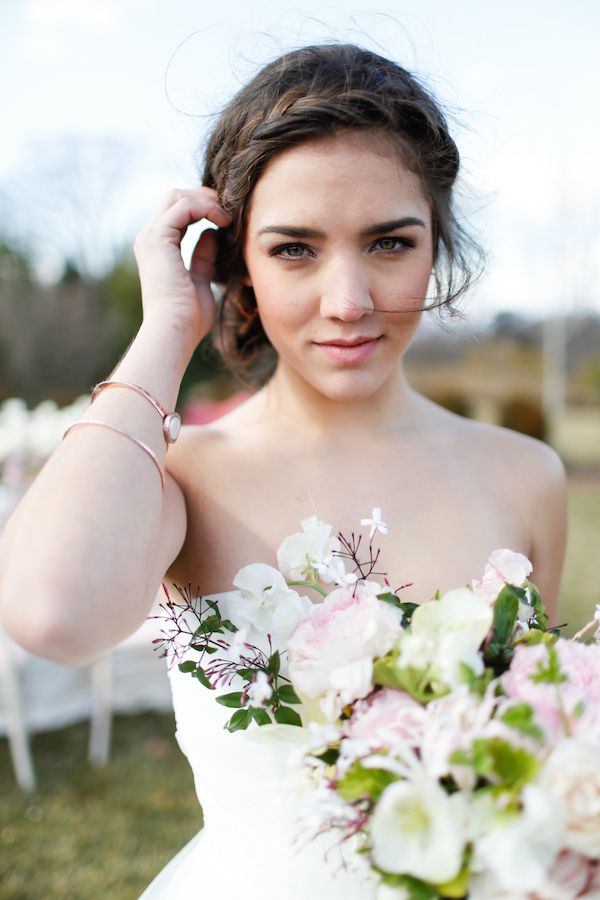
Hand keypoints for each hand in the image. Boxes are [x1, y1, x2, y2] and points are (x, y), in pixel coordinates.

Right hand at [133, 187, 231, 348]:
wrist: (175, 330)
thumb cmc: (189, 318)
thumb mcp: (201, 279)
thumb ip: (204, 255)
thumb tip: (213, 232)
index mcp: (158, 248)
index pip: (178, 213)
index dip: (203, 209)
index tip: (228, 221)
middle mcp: (150, 238)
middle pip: (174, 197)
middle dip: (204, 198)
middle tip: (230, 212)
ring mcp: (151, 237)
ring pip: (177, 196)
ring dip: (207, 201)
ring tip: (229, 217)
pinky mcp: (157, 238)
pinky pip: (183, 206)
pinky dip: (206, 208)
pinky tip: (223, 221)